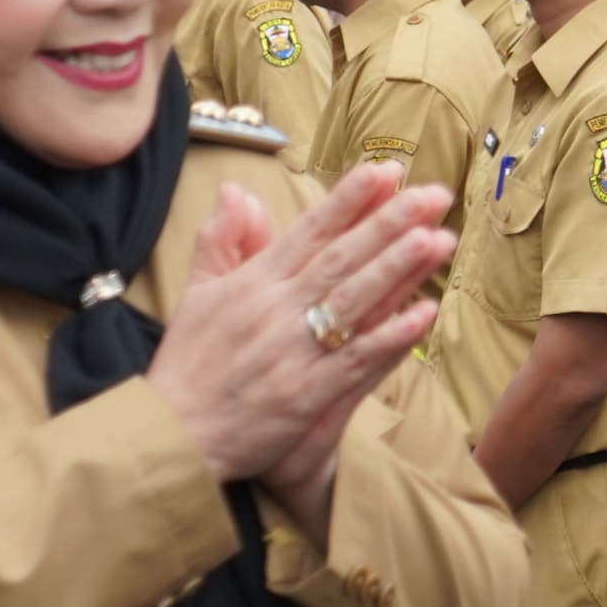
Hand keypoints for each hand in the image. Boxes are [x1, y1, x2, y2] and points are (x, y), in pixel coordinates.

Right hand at [142, 169, 453, 516]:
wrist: (171, 434)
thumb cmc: (187, 364)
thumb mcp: (195, 293)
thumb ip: (220, 240)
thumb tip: (237, 190)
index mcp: (252, 282)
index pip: (309, 231)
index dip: (350, 199)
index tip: (387, 171)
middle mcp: (275, 309)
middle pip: (341, 257)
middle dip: (390, 222)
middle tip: (433, 194)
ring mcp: (292, 351)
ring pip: (353, 300)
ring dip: (397, 268)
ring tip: (436, 238)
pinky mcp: (304, 394)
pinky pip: (355, 360)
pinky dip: (389, 337)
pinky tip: (423, 314)